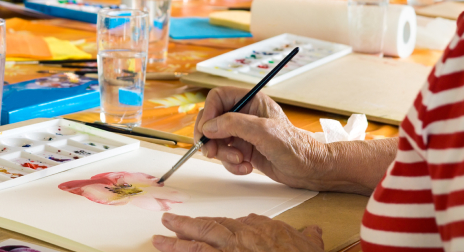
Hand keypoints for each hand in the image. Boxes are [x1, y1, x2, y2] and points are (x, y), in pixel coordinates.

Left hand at [152, 212, 323, 251]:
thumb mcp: (306, 242)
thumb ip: (305, 235)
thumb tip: (311, 231)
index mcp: (253, 229)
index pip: (226, 224)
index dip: (208, 225)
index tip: (196, 226)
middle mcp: (238, 239)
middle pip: (206, 230)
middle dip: (184, 227)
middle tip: (164, 223)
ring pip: (198, 247)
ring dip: (176, 245)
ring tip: (158, 242)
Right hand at [194, 87, 329, 190]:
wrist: (307, 169)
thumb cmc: (293, 146)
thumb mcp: (263, 131)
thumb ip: (234, 125)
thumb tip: (208, 126)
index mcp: (250, 100)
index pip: (217, 98)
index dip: (209, 113)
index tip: (207, 131)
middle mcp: (243, 114)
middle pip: (212, 119)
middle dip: (211, 138)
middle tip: (212, 152)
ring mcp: (242, 132)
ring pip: (216, 139)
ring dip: (223, 154)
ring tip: (240, 161)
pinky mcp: (243, 149)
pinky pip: (225, 155)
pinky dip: (231, 164)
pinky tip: (246, 167)